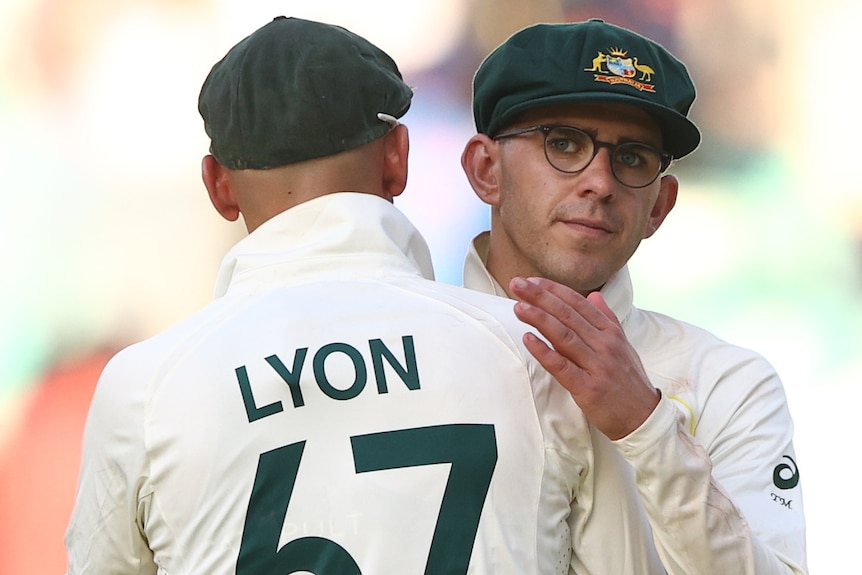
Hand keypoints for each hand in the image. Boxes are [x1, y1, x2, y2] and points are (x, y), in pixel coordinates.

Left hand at [510, 277, 659, 440]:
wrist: (643, 418)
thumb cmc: (629, 381)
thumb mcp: (623, 345)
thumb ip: (607, 319)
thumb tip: (595, 295)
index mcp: (611, 332)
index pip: (578, 303)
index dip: (554, 290)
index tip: (532, 280)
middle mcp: (604, 344)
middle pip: (567, 315)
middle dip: (540, 297)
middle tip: (517, 284)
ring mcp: (597, 365)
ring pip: (564, 336)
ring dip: (539, 319)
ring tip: (518, 307)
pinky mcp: (588, 387)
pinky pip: (562, 366)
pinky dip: (544, 351)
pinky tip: (528, 339)